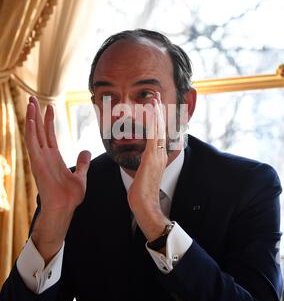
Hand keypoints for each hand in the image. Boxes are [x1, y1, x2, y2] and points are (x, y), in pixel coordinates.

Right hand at [25, 96, 90, 261]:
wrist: (65, 208)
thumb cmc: (71, 197)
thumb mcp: (81, 176)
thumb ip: (82, 164)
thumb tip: (86, 151)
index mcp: (54, 158)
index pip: (49, 135)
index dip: (49, 120)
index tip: (49, 107)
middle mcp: (44, 156)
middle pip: (39, 130)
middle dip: (36, 114)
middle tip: (32, 98)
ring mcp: (40, 159)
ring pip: (34, 134)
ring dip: (31, 118)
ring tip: (30, 102)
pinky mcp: (37, 163)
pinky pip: (32, 144)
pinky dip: (30, 131)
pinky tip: (30, 119)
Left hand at [127, 92, 169, 240]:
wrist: (145, 206)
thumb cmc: (141, 193)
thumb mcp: (142, 174)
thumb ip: (143, 164)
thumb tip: (141, 160)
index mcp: (157, 156)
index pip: (158, 133)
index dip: (156, 118)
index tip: (154, 105)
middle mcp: (160, 153)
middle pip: (160, 127)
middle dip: (158, 110)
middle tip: (156, 94)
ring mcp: (157, 155)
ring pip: (158, 129)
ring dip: (156, 112)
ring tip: (155, 97)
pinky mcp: (152, 158)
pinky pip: (153, 137)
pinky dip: (153, 123)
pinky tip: (151, 113)